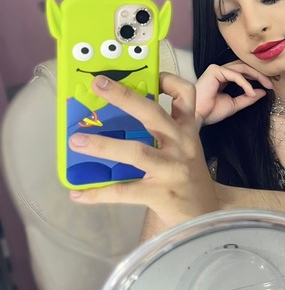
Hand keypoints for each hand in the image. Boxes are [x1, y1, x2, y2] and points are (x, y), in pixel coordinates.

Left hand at [68, 73, 215, 227]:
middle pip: (154, 114)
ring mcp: (171, 169)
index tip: (148, 75)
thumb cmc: (188, 176)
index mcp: (188, 130)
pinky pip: (125, 191)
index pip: (186, 96)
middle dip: (124, 97)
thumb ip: (165, 131)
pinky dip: (98, 193)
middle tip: (98, 84)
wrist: (204, 214)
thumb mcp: (186, 148)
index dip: (168, 81)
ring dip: (104, 146)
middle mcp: (182, 145)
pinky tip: (78, 193)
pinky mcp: (160, 193)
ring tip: (76, 141)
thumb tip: (120, 118)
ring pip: (136, 152)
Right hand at [194, 61, 273, 124]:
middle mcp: (221, 71)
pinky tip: (251, 91)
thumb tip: (263, 92)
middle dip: (260, 74)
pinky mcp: (215, 71)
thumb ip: (248, 98)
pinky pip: (235, 74)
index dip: (258, 76)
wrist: (198, 117)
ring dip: (257, 76)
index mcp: (224, 78)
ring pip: (242, 68)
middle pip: (245, 67)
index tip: (270, 86)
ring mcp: (217, 69)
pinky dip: (245, 83)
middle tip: (271, 84)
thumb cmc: (211, 112)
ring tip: (267, 85)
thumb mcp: (235, 104)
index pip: (244, 72)